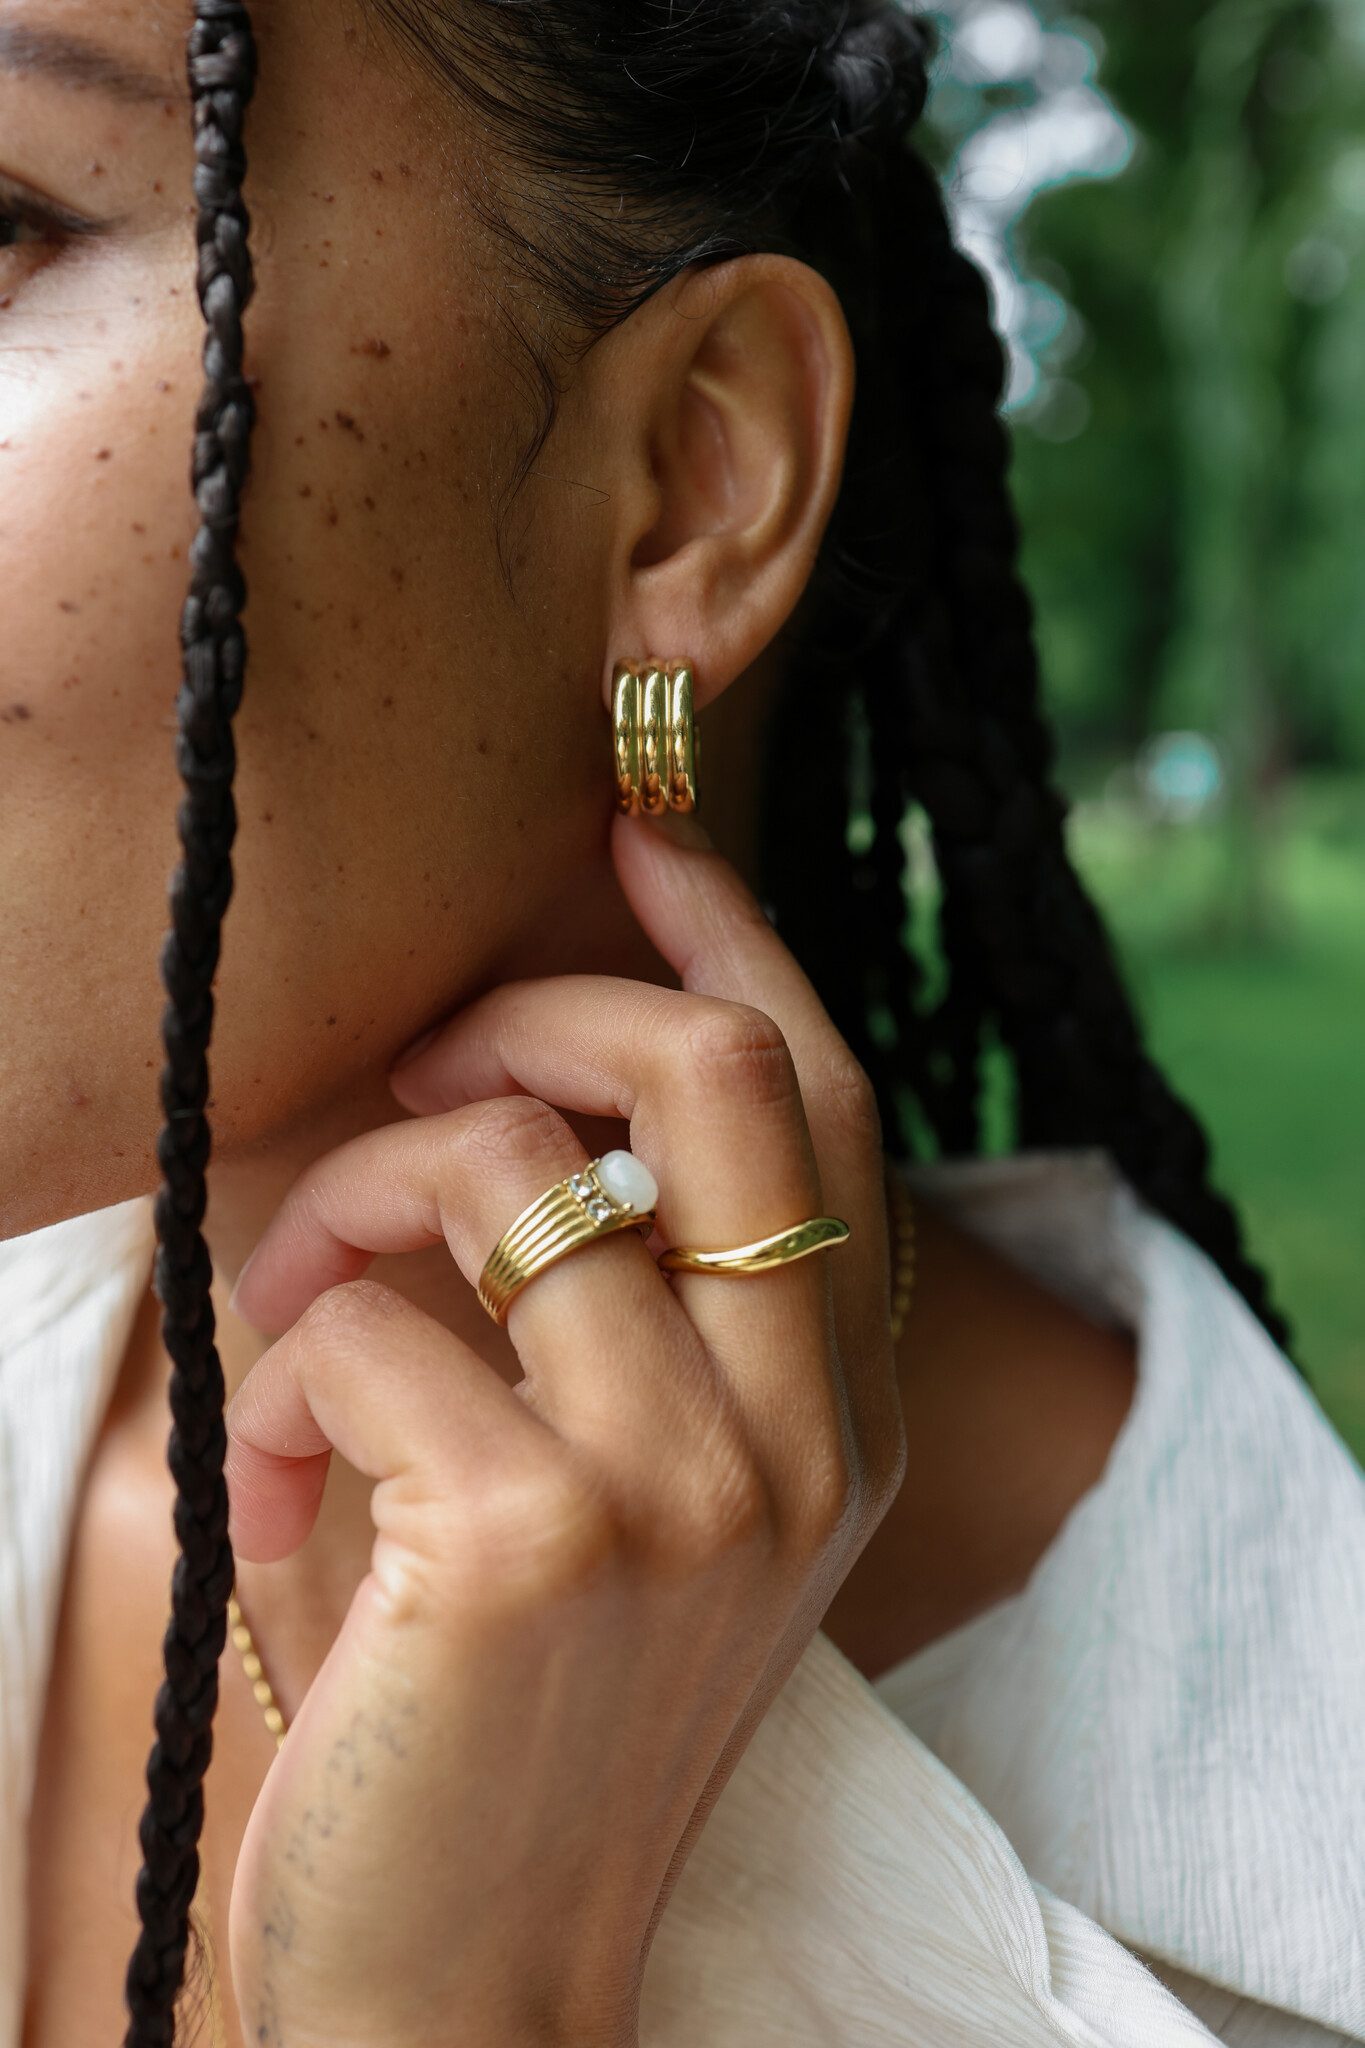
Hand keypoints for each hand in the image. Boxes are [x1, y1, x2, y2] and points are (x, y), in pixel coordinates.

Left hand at [225, 811, 904, 2047]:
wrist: (470, 1984)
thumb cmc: (515, 1716)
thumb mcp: (646, 1505)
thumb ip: (641, 1314)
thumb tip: (533, 1098)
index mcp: (847, 1416)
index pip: (825, 1104)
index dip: (733, 941)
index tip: (644, 842)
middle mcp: (802, 1432)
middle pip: (711, 1069)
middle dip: (535, 1007)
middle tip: (427, 1056)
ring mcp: (686, 1481)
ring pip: (498, 1163)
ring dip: (347, 1202)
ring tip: (296, 1300)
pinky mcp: (532, 1534)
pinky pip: (362, 1318)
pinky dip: (279, 1364)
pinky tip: (273, 1472)